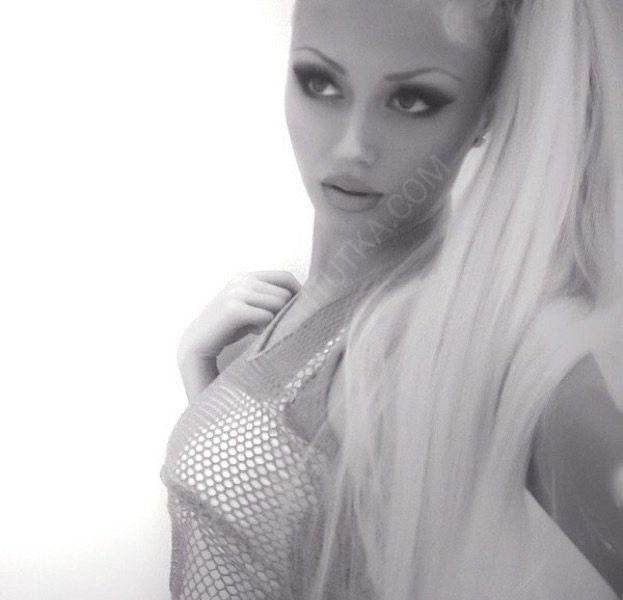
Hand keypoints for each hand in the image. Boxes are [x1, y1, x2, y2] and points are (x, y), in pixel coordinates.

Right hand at [176, 270, 300, 367]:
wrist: (197, 343)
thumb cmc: (228, 329)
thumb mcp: (250, 308)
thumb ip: (268, 300)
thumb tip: (302, 301)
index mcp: (246, 276)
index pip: (285, 276)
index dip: (298, 292)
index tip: (299, 309)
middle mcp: (242, 280)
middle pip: (285, 293)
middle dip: (282, 312)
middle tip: (268, 326)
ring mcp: (237, 293)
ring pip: (279, 303)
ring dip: (273, 320)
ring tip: (258, 329)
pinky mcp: (234, 309)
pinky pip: (267, 316)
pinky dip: (264, 327)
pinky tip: (253, 333)